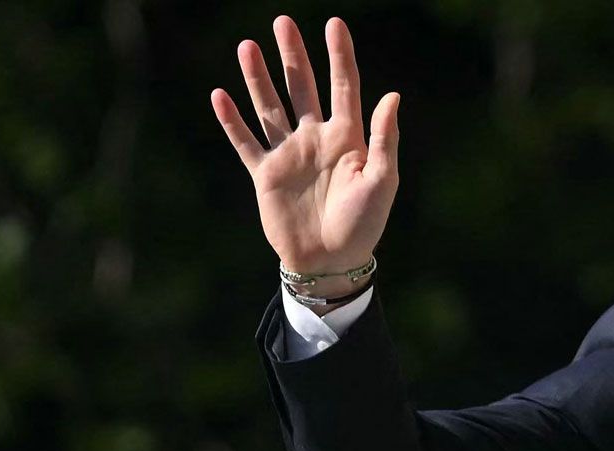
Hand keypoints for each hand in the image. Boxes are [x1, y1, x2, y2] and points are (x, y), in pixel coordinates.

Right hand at [209, 15, 398, 275]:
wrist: (331, 263)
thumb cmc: (364, 225)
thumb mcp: (382, 181)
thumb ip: (385, 139)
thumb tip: (392, 95)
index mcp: (349, 139)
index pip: (344, 87)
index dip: (340, 56)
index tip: (335, 24)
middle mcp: (317, 140)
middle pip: (303, 88)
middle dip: (293, 56)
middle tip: (282, 22)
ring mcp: (290, 155)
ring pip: (271, 107)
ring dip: (259, 78)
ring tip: (248, 46)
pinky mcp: (266, 175)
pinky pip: (246, 142)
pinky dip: (232, 121)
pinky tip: (220, 95)